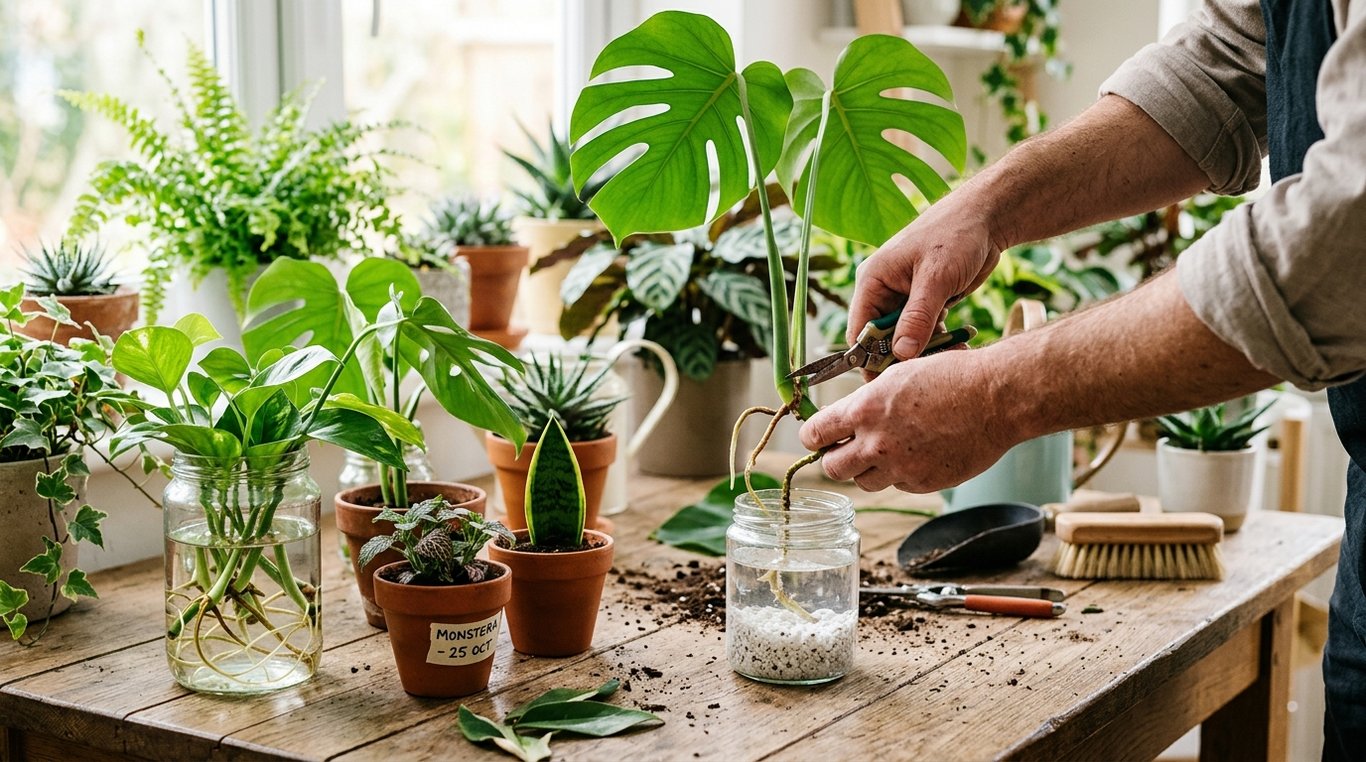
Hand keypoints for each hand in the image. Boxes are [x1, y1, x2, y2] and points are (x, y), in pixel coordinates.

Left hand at [797, 349, 1020, 492]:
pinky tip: (918, 453)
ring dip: (868, 469)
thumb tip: (845, 417)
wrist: (994, 398)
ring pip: (864, 482)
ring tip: (886, 450)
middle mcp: (876, 443)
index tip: (816, 437)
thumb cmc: (949, 377)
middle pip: (833, 468)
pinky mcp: (923, 484)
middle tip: (845, 450)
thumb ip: (866, 401)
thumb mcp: (897, 375)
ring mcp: (900, 467)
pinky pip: (899, 485)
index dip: (813, 437)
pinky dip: (901, 474)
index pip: (815, 435)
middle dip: (835, 459)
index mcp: (865, 410)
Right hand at [848, 197, 1001, 361]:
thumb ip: (917, 317)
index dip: (868, 358)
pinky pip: (924, 332)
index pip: (859, 331)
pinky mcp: (926, 303)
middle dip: (901, 357)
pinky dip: (937, 342)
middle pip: (881, 340)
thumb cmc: (956, 235)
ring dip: (923, 351)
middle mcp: (884, 292)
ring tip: (947, 356)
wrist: (987, 219)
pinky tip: (955, 345)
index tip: (887, 381)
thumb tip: (901, 354)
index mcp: (872, 281)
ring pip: (905, 339)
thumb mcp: (936, 277)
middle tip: (924, 372)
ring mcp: (905, 299)